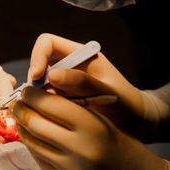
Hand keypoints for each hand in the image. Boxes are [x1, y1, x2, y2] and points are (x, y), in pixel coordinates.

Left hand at [11, 86, 166, 169]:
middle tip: (16, 103)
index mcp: (93, 125)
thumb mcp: (106, 121)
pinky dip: (32, 146)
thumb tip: (41, 95)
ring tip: (20, 118)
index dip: (33, 94)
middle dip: (21, 110)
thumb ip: (77, 109)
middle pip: (35, 122)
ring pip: (33, 142)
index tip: (26, 89)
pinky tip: (31, 138)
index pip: (50, 103)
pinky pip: (39, 160)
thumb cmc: (125, 147)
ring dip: (22, 128)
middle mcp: (79, 148)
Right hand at [28, 33, 169, 138]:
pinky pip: (44, 102)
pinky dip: (42, 111)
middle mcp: (69, 67)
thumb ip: (83, 82)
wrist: (136, 125)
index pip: (47, 43)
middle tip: (36, 104)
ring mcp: (64, 85)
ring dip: (38, 100)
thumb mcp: (108, 92)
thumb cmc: (126, 104)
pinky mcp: (61, 102)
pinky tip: (50, 123)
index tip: (37, 78)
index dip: (37, 57)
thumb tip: (51, 75)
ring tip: (47, 117)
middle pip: (38, 66)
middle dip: (34, 84)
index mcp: (81, 55)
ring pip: (39, 86)